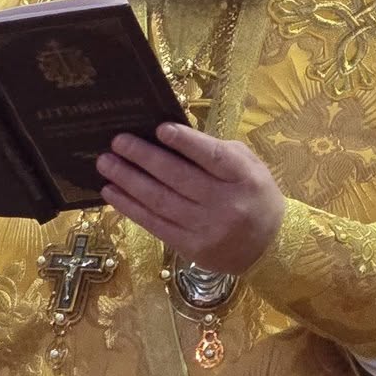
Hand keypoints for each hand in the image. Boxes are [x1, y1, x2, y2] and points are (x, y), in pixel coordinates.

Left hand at [98, 125, 284, 276]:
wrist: (270, 247)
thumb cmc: (253, 195)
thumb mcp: (248, 166)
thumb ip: (215, 151)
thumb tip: (171, 136)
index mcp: (244, 177)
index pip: (213, 157)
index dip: (186, 143)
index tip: (159, 128)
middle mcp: (226, 204)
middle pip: (179, 178)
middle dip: (144, 157)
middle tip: (117, 141)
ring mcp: (207, 228)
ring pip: (161, 201)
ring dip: (129, 181)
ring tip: (106, 164)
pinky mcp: (191, 247)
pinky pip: (155, 224)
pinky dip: (130, 207)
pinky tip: (112, 192)